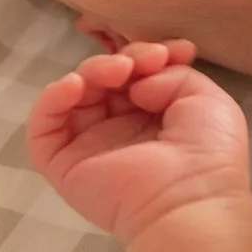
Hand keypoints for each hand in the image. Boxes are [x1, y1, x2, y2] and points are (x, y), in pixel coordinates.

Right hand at [26, 40, 251, 243]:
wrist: (191, 200)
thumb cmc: (209, 153)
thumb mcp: (205, 97)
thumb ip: (170, 74)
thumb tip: (137, 81)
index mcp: (155, 118)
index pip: (135, 74)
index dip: (146, 54)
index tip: (169, 52)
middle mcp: (121, 131)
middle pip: (103, 79)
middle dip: (121, 59)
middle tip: (143, 61)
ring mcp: (91, 148)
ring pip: (75, 95)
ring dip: (92, 70)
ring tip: (119, 70)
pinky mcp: (65, 165)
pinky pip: (43, 127)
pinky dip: (51, 98)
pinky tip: (75, 84)